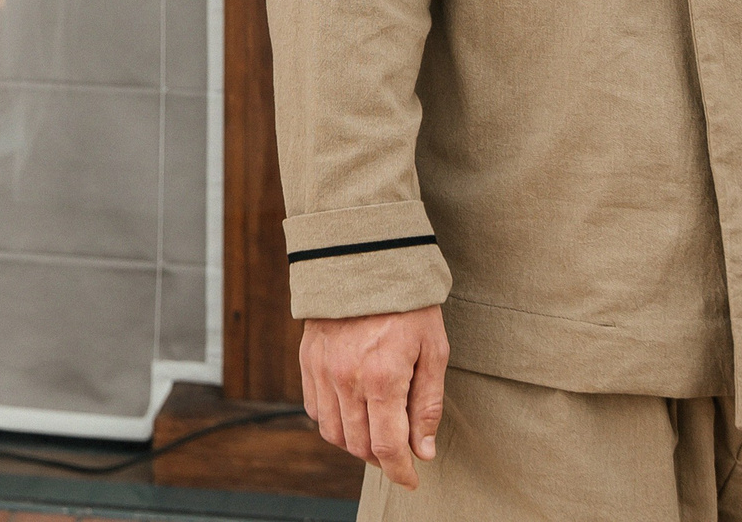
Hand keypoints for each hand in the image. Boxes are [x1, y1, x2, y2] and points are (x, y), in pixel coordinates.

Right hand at [299, 307, 448, 490]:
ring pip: (333, 433)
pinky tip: (352, 413)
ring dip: (356, 444)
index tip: (410, 480)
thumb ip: (427, 405)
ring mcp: (322, 371)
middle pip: (358, 445)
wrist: (365, 261)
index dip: (400, 472)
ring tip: (376, 433)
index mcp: (382, 378)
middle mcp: (346, 379)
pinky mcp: (308, 361)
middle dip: (382, 459)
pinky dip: (333, 422)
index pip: (386, 447)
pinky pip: (314, 409)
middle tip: (400, 453)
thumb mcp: (433, 351)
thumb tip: (422, 450)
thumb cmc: (408, 305)